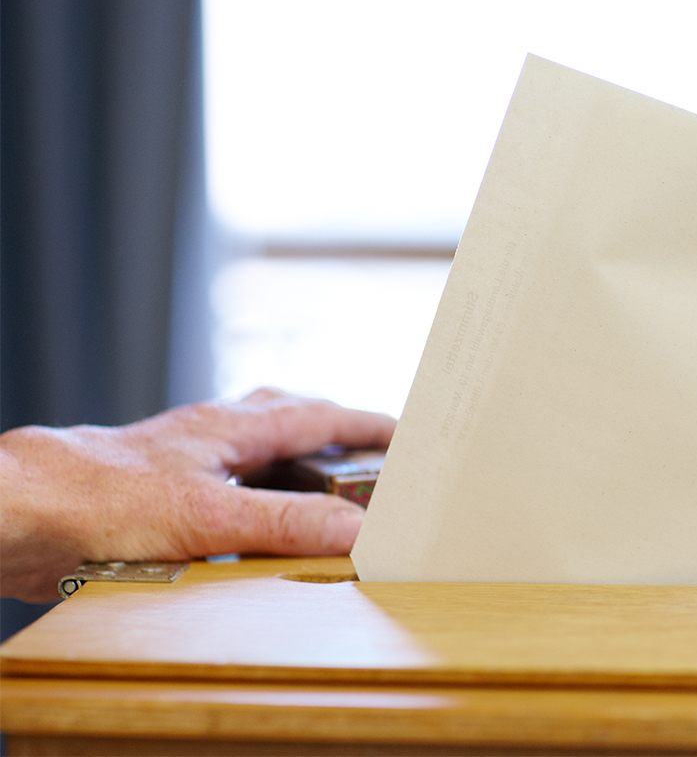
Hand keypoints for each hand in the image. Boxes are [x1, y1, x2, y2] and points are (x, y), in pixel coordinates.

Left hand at [0, 388, 394, 601]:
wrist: (20, 512)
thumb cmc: (100, 495)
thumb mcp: (211, 516)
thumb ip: (286, 523)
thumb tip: (355, 531)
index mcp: (232, 426)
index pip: (319, 416)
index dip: (367, 425)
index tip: (407, 433)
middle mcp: (210, 437)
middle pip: (288, 420)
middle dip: (335, 433)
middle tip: (373, 455)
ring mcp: (183, 463)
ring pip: (254, 453)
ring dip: (294, 468)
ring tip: (324, 495)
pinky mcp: (157, 497)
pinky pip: (225, 490)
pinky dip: (254, 503)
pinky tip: (253, 531)